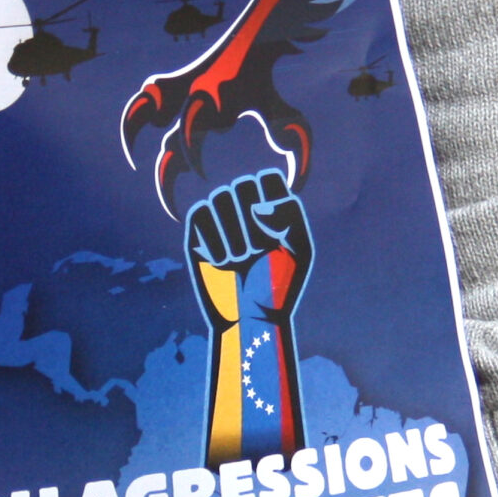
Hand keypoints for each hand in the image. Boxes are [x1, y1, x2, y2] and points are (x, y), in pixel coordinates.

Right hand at [185, 169, 314, 324]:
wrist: (251, 318)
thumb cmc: (279, 285)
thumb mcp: (299, 250)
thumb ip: (288, 216)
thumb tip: (257, 206)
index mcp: (273, 207)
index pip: (267, 178)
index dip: (270, 200)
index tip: (276, 234)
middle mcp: (245, 207)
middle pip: (242, 184)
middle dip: (251, 220)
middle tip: (257, 252)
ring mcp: (221, 218)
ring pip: (220, 197)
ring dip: (233, 233)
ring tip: (240, 261)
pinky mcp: (198, 233)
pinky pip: (200, 214)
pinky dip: (213, 240)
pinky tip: (222, 263)